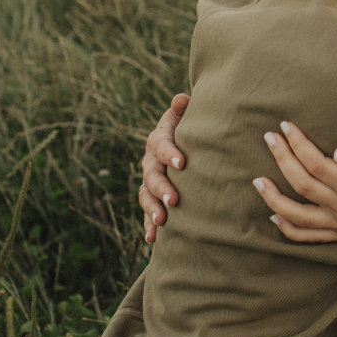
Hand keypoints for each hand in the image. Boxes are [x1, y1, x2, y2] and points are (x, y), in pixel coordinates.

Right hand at [139, 93, 189, 243]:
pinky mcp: (153, 196)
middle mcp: (150, 161)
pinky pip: (147, 211)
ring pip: (146, 195)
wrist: (183, 139)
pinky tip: (152, 238)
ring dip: (152, 208)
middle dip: (161, 188)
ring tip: (162, 221)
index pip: (161, 145)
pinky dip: (149, 225)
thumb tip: (181, 99)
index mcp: (159, 139)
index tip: (182, 162)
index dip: (169, 153)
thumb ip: (183, 108)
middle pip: (152, 175)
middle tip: (173, 200)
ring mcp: (149, 180)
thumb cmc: (189, 124)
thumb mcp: (186, 114)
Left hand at [255, 121, 336, 253]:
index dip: (298, 145)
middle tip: (268, 138)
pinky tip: (275, 217)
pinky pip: (309, 237)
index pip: (317, 164)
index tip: (286, 126)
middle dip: (281, 160)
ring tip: (257, 181)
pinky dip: (288, 229)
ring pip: (297, 215)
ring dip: (274, 199)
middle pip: (301, 185)